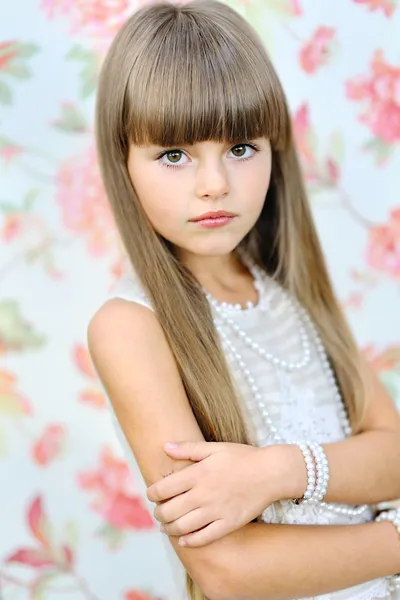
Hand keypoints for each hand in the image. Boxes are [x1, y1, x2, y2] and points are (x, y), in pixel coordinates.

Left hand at [147, 441, 304, 546]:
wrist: (270, 473)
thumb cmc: (242, 457)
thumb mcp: (214, 448)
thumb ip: (188, 448)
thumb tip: (165, 447)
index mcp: (197, 474)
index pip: (163, 488)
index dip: (152, 493)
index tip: (152, 494)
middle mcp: (203, 495)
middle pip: (168, 511)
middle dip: (158, 513)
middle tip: (158, 512)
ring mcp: (215, 511)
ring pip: (182, 527)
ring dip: (169, 529)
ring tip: (166, 526)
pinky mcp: (228, 524)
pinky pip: (203, 538)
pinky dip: (189, 542)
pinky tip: (184, 540)